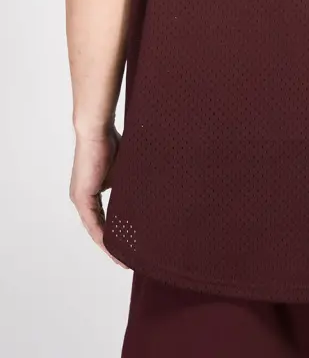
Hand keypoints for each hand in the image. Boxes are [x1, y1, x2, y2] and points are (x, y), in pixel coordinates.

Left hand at [69, 127, 126, 267]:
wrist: (97, 130)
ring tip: (121, 258)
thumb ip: (128, 185)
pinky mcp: (82, 196)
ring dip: (107, 244)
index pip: (103, 219)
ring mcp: (80, 198)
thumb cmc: (111, 143)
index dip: (115, 234)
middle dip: (112, 244)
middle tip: (127, 259)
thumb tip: (146, 194)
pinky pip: (93, 222)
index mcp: (92, 192)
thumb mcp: (123, 171)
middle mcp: (83, 198)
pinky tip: (112, 246)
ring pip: (95, 228)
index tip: (128, 247)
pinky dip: (102, 235)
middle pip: (98, 227)